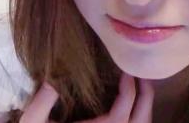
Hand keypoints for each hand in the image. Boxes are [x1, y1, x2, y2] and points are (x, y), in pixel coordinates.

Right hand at [19, 72, 153, 122]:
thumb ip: (41, 103)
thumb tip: (54, 80)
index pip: (121, 116)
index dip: (129, 92)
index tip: (125, 71)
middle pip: (141, 122)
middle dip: (146, 96)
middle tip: (140, 73)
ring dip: (145, 107)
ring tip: (138, 85)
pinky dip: (139, 118)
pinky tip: (132, 104)